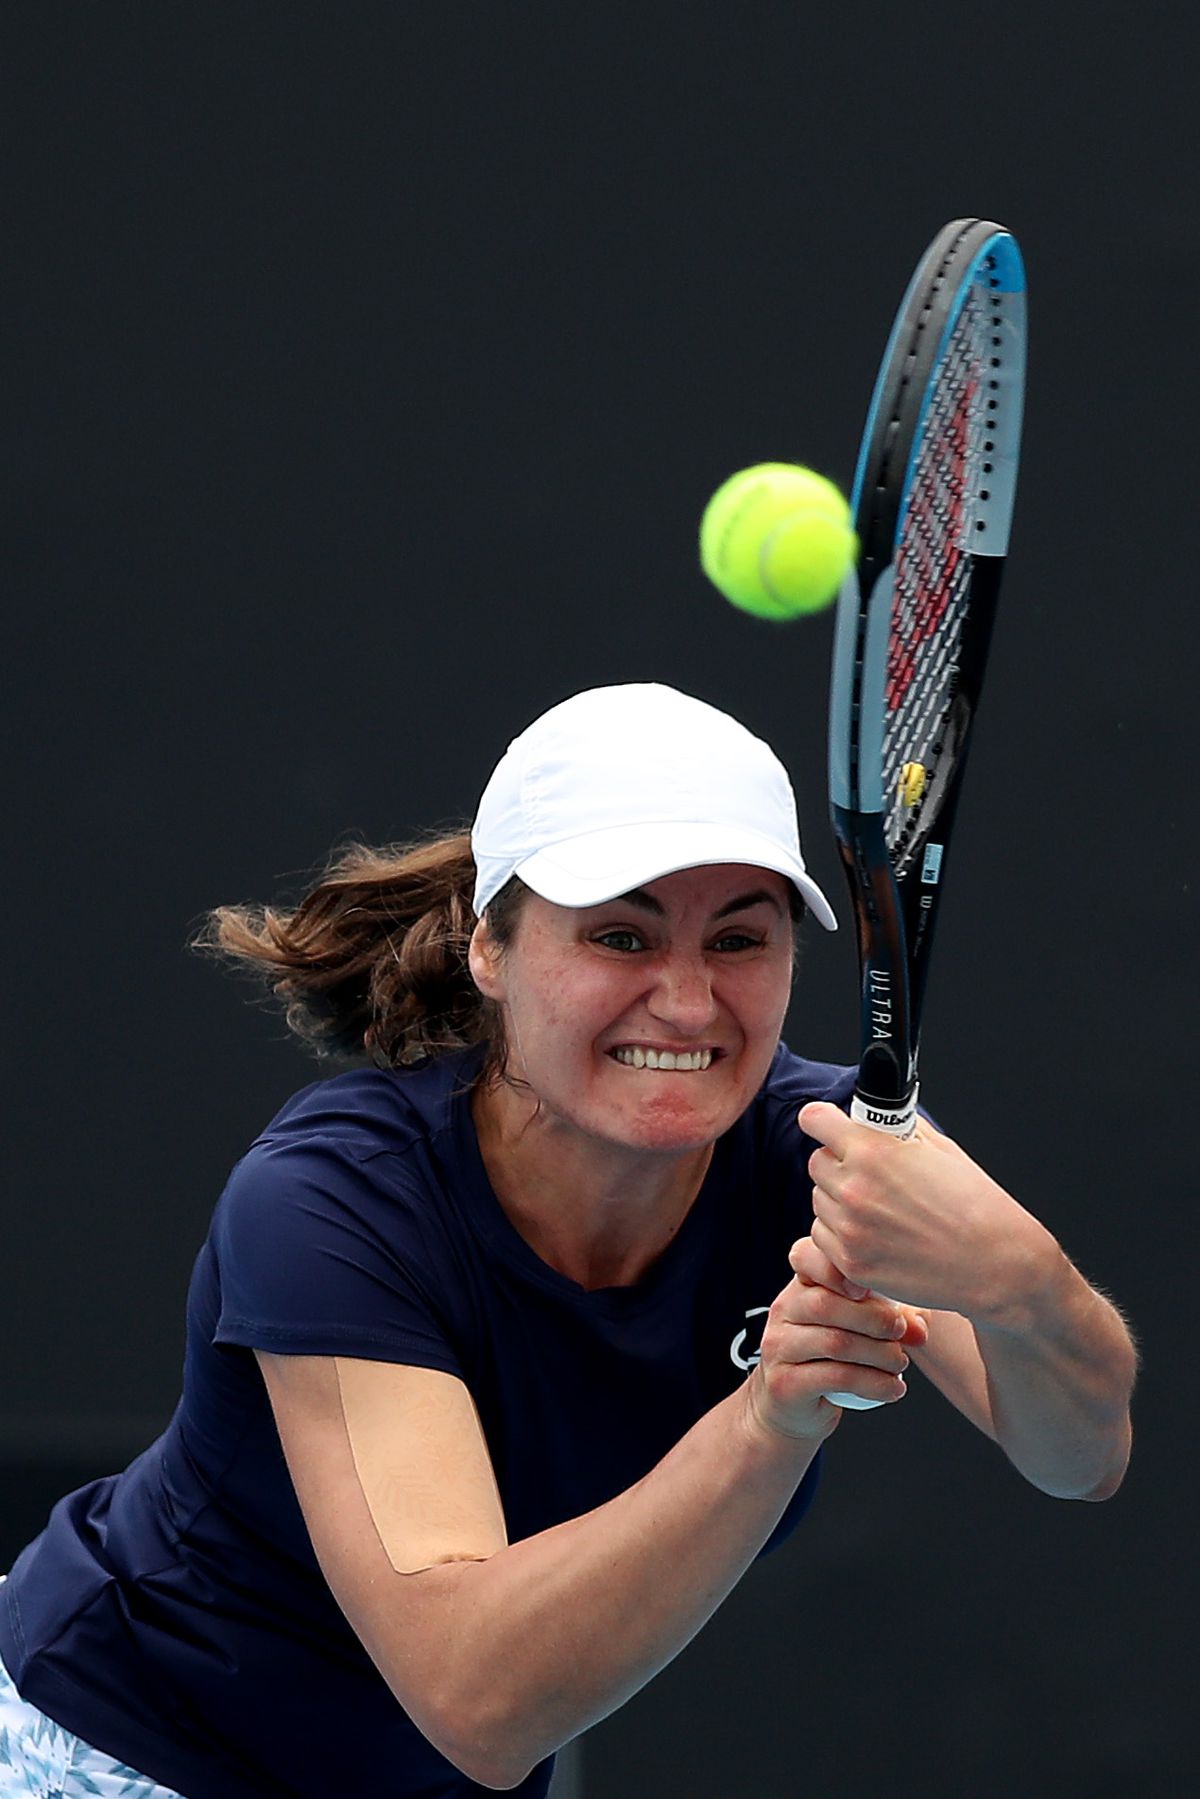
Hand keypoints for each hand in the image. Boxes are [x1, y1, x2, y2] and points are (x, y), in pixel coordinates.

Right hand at [744, 1236, 929, 1441]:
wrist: (793, 1404)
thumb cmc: (831, 1357)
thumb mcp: (857, 1328)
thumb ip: (888, 1319)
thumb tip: (919, 1329)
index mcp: (799, 1285)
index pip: (805, 1256)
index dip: (838, 1267)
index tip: (871, 1288)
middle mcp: (783, 1310)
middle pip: (826, 1304)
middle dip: (874, 1318)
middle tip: (901, 1332)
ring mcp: (779, 1347)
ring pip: (834, 1343)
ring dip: (879, 1354)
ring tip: (900, 1363)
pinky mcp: (785, 1384)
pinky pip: (835, 1378)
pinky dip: (873, 1383)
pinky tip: (893, 1389)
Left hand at [799, 1101, 1056, 1322]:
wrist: (996, 1263)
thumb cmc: (976, 1205)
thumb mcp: (940, 1150)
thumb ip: (899, 1131)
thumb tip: (875, 1119)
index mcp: (874, 1151)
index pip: (815, 1120)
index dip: (821, 1121)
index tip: (824, 1125)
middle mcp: (854, 1188)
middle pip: (817, 1162)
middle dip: (838, 1163)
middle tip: (868, 1175)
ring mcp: (850, 1228)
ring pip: (819, 1200)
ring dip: (838, 1201)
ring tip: (880, 1210)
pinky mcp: (851, 1263)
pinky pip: (824, 1236)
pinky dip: (841, 1234)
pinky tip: (875, 1235)